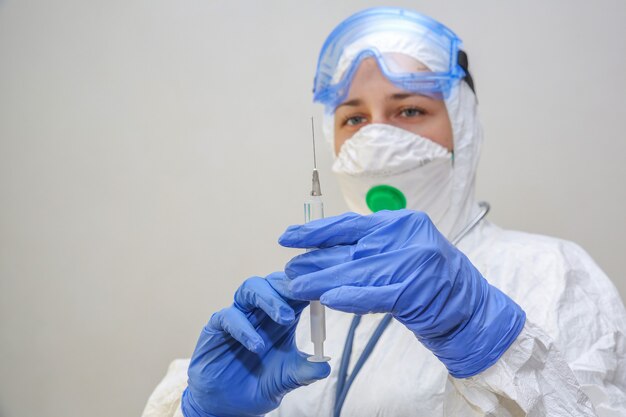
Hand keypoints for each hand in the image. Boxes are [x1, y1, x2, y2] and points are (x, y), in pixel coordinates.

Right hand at [181, 272, 330, 416]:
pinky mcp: (217, 326)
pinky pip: (228, 316)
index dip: (309, 287)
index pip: (297, 291)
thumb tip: (325, 365)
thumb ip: (305, 371)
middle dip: (290, 287)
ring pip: (251, 287)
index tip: (325, 290)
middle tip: (305, 298)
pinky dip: (243, 328)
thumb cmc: (259, 384)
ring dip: (269, 299)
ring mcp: (240, 315)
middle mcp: (261, 310)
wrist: (228, 404)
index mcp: (283, 316)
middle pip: (275, 282)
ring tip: (285, 319)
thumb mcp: (287, 379)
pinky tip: (256, 345)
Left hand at [279, 210, 525, 377]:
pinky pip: (374, 294)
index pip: (349, 224)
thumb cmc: (432, 282)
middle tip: (288, 270)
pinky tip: (327, 299)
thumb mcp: (402, 253)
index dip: (315, 231)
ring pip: (355, 272)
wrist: (471, 310)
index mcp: (401, 222)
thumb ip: (369, 250)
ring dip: (322, 281)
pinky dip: (349, 297)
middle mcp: (406, 237)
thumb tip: (323, 256)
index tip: (288, 236)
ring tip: (295, 288)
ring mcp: (412, 263)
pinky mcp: (414, 290)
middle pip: (348, 249)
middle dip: (314, 260)